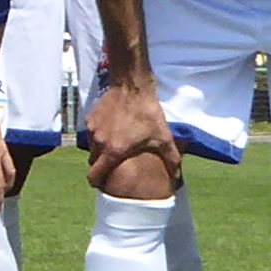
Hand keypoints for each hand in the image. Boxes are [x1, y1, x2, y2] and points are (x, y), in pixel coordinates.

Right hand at [84, 73, 181, 200]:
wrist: (133, 86)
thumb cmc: (148, 113)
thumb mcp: (164, 138)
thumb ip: (171, 160)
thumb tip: (179, 178)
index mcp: (113, 152)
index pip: (94, 176)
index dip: (98, 183)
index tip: (104, 184)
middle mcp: (99, 142)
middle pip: (92, 163)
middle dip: (101, 166)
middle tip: (113, 164)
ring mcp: (93, 129)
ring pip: (92, 147)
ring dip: (100, 150)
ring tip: (114, 144)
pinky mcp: (91, 117)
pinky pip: (92, 132)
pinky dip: (99, 134)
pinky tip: (112, 129)